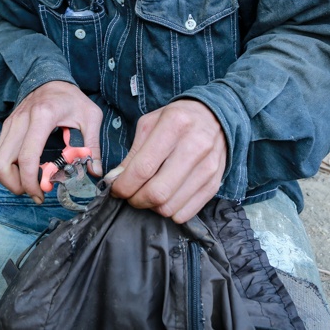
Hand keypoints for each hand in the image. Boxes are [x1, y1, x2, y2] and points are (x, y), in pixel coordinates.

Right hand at [0, 81, 102, 203]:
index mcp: (42, 117)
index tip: (41, 194)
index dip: (30, 182)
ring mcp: (10, 124)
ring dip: (9, 180)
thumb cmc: (71, 98)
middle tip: (35, 191)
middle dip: (15, 186)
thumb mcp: (90, 116)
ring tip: (30, 183)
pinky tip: (25, 171)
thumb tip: (95, 172)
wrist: (50, 77)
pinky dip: (7, 170)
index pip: (27, 157)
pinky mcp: (6, 127)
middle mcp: (21, 121)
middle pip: (2, 164)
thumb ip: (92, 145)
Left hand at [109, 99, 226, 222]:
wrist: (213, 117)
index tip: (115, 188)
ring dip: (152, 207)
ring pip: (170, 207)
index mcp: (175, 125)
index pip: (143, 168)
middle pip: (158, 192)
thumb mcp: (150, 124)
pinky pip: (186, 213)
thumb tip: (116, 181)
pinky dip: (170, 212)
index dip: (124, 185)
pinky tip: (165, 198)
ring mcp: (208, 167)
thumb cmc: (176, 119)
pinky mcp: (214, 183)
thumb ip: (133, 153)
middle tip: (130, 195)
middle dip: (136, 200)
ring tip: (147, 194)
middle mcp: (195, 146)